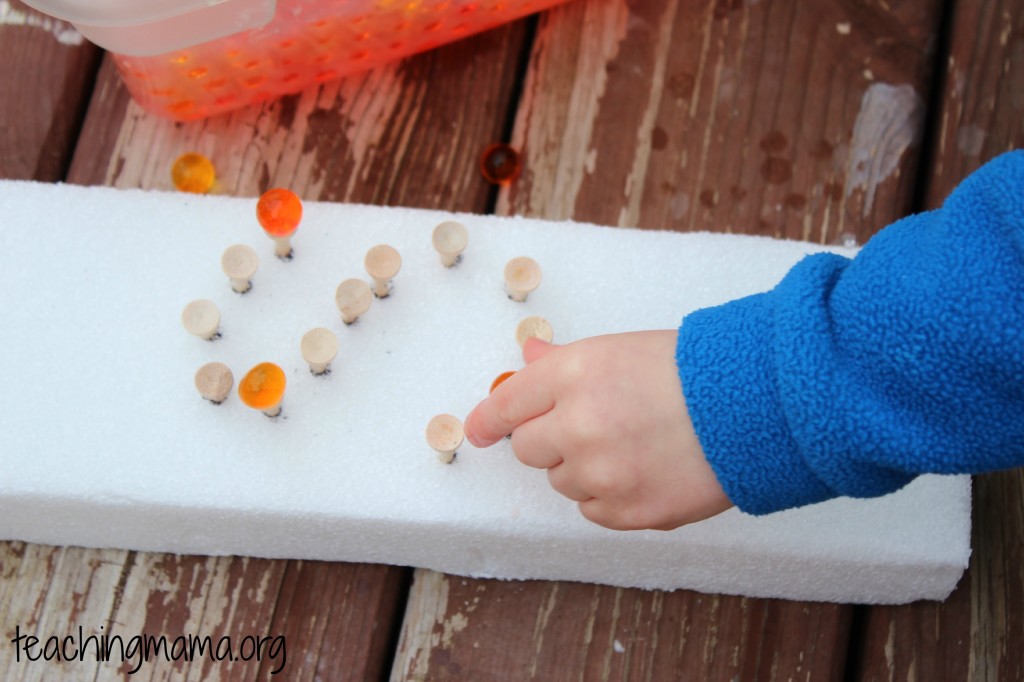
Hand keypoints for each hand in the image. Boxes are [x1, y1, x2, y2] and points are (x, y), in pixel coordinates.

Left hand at [464, 331, 732, 529]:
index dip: (488, 419)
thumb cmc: (692, 371)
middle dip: (548, 439)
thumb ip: (565, 363)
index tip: (476, 430)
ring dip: (583, 468)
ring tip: (632, 444)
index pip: (508, 403)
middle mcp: (579, 425)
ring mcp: (603, 473)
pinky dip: (610, 496)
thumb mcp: (620, 350)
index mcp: (574, 375)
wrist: (755, 407)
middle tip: (589, 425)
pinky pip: (593, 511)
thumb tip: (527, 360)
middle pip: (528, 450)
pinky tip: (644, 470)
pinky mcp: (629, 512)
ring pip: (562, 482)